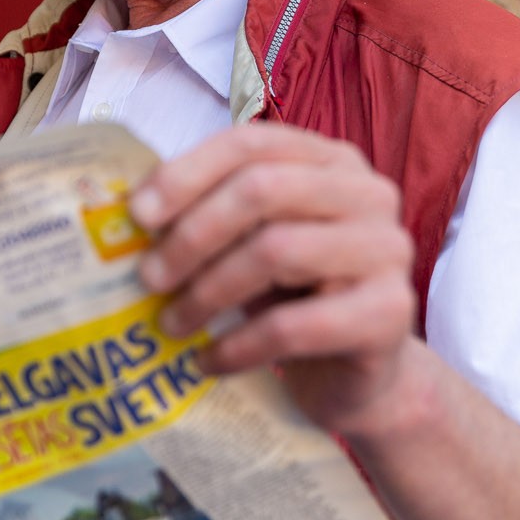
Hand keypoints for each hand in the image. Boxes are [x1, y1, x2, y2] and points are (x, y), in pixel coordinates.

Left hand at [129, 123, 419, 434]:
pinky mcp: (391, 313)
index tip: (136, 215)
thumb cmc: (294, 298)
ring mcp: (387, 250)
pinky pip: (296, 325)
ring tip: (170, 323)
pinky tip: (208, 362)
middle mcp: (368, 193)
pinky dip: (239, 346)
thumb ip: (210, 214)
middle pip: (262, 190)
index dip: (187, 173)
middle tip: (147, 278)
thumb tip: (129, 210)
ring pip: (277, 250)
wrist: (360, 376)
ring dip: (208, 291)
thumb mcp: (250, 244)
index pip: (251, 143)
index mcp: (331, 161)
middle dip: (193, 234)